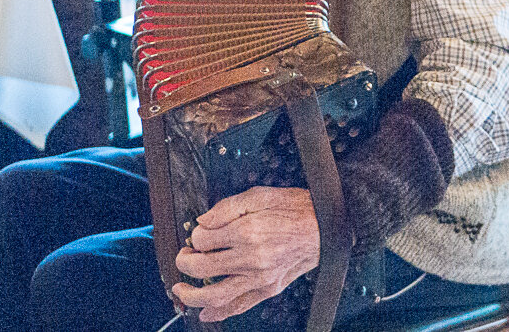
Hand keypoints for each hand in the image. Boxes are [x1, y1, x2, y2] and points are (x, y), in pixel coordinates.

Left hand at [171, 186, 320, 321]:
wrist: (327, 226)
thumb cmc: (298, 208)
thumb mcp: (262, 194)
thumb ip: (227, 207)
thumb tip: (202, 221)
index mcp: (247, 230)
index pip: (203, 239)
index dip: (196, 235)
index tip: (200, 233)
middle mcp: (251, 257)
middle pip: (202, 267)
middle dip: (185, 262)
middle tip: (184, 256)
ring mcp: (260, 277)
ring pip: (215, 294)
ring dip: (191, 295)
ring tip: (181, 290)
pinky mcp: (269, 288)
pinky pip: (240, 305)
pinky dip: (219, 313)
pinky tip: (205, 313)